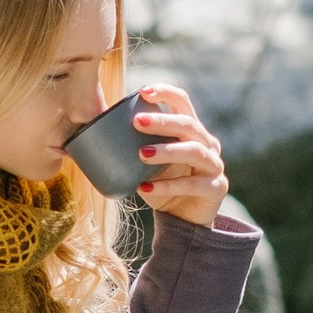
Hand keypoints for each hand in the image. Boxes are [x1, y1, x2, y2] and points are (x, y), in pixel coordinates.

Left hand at [132, 82, 230, 228]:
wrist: (184, 220)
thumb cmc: (165, 185)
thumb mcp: (150, 164)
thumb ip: (137, 147)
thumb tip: (95, 132)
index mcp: (193, 131)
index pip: (183, 103)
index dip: (166, 93)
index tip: (143, 92)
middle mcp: (208, 144)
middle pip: (188, 125)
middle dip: (163, 121)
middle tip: (136, 122)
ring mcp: (214, 166)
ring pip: (194, 151)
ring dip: (167, 151)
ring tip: (142, 154)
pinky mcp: (217, 188)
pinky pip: (192, 184)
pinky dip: (167, 186)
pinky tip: (145, 188)